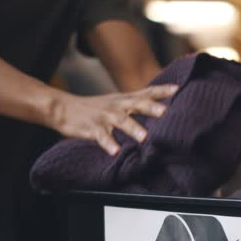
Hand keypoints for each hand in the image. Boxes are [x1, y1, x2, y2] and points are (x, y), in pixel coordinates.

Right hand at [48, 84, 177, 154]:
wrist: (62, 107)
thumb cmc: (94, 108)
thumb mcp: (117, 102)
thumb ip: (135, 104)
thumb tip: (159, 108)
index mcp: (124, 99)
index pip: (146, 91)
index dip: (161, 90)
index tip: (177, 88)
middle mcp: (117, 105)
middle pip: (136, 103)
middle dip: (151, 107)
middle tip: (165, 112)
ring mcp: (104, 116)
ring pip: (121, 120)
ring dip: (133, 128)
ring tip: (144, 138)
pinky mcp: (92, 127)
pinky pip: (101, 136)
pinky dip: (108, 143)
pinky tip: (115, 151)